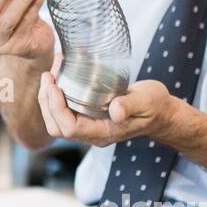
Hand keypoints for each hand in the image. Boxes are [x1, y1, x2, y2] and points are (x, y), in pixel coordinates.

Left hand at [36, 72, 177, 146]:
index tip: (54, 85)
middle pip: (57, 127)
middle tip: (48, 76)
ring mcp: (88, 126)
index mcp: (104, 133)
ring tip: (50, 74)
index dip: (57, 109)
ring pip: (57, 120)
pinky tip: (59, 75)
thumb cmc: (155, 107)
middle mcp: (92, 133)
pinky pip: (63, 110)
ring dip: (48, 98)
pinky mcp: (87, 116)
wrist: (160, 112)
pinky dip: (56, 94)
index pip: (70, 128)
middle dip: (47, 102)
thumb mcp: (147, 102)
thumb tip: (115, 111)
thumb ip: (131, 106)